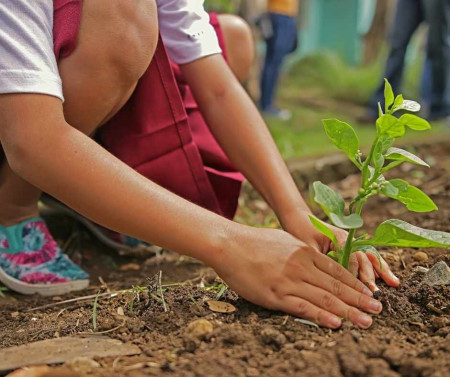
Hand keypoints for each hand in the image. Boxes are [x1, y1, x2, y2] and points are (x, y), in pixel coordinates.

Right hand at [212, 226, 382, 328]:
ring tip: (366, 321)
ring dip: (348, 311)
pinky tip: (336, 323)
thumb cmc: (255, 242)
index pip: (337, 271)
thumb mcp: (284, 241)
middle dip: (359, 299)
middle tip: (378, 310)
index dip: (356, 284)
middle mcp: (302, 266)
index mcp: (305, 252)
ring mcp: (289, 281)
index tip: (369, 294)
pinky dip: (321, 316)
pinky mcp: (275, 295)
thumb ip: (302, 252)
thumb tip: (315, 261)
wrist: (229, 244)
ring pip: (325, 298)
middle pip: (336, 286)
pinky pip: (303, 307)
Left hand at [281, 210, 399, 291]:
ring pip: (369, 257)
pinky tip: (387, 277)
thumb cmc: (300, 231)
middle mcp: (348, 239)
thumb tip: (328, 281)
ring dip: (380, 270)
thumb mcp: (307, 247)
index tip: (358, 289)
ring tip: (394, 283)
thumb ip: (320, 261)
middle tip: (375, 293)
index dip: (355, 274)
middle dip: (370, 276)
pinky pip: (365, 257)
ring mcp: (350, 242)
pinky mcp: (349, 247)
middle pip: (363, 258)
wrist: (298, 218)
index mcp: (339, 238)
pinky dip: (376, 267)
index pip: (351, 258)